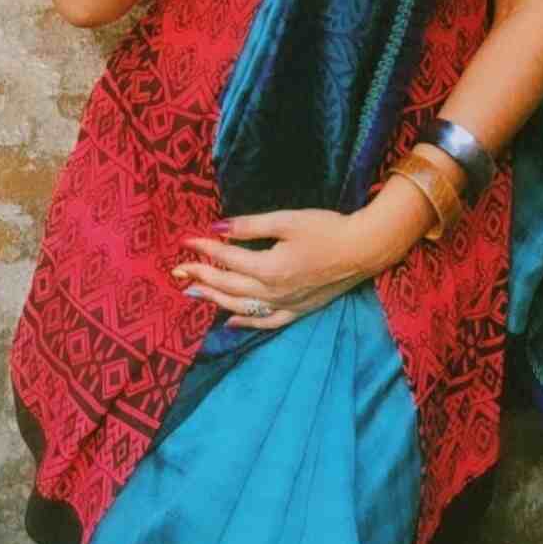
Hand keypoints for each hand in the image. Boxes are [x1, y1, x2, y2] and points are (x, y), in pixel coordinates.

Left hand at [170, 208, 381, 329]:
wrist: (364, 249)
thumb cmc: (327, 228)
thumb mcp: (286, 220)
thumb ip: (250, 227)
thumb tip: (217, 228)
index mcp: (268, 268)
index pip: (226, 259)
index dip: (204, 249)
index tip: (186, 241)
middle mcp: (273, 292)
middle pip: (227, 287)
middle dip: (200, 277)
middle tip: (178, 270)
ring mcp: (286, 305)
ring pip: (240, 307)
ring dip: (213, 300)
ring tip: (192, 293)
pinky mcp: (298, 310)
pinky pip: (265, 322)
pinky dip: (245, 322)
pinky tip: (230, 321)